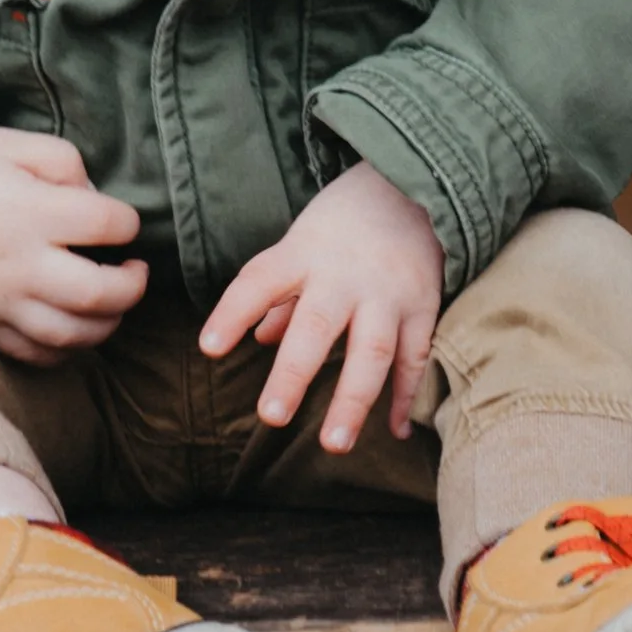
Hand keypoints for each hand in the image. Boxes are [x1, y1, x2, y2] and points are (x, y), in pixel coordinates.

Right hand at [0, 128, 146, 365]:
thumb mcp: (13, 142)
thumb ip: (66, 162)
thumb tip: (96, 199)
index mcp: (29, 213)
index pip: (107, 225)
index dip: (128, 222)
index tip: (122, 221)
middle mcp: (18, 263)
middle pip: (98, 294)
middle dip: (132, 287)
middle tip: (135, 271)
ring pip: (70, 334)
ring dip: (107, 324)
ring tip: (112, 302)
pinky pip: (34, 354)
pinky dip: (66, 350)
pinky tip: (76, 327)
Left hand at [199, 161, 443, 454]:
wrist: (412, 187)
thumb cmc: (341, 224)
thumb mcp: (299, 246)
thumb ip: (278, 294)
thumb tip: (258, 339)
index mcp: (302, 254)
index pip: (259, 283)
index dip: (232, 314)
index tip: (208, 348)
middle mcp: (344, 276)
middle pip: (316, 327)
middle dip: (294, 374)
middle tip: (271, 416)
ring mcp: (387, 294)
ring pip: (372, 352)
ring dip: (353, 401)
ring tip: (333, 444)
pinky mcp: (423, 306)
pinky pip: (414, 357)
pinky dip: (406, 396)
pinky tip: (393, 432)